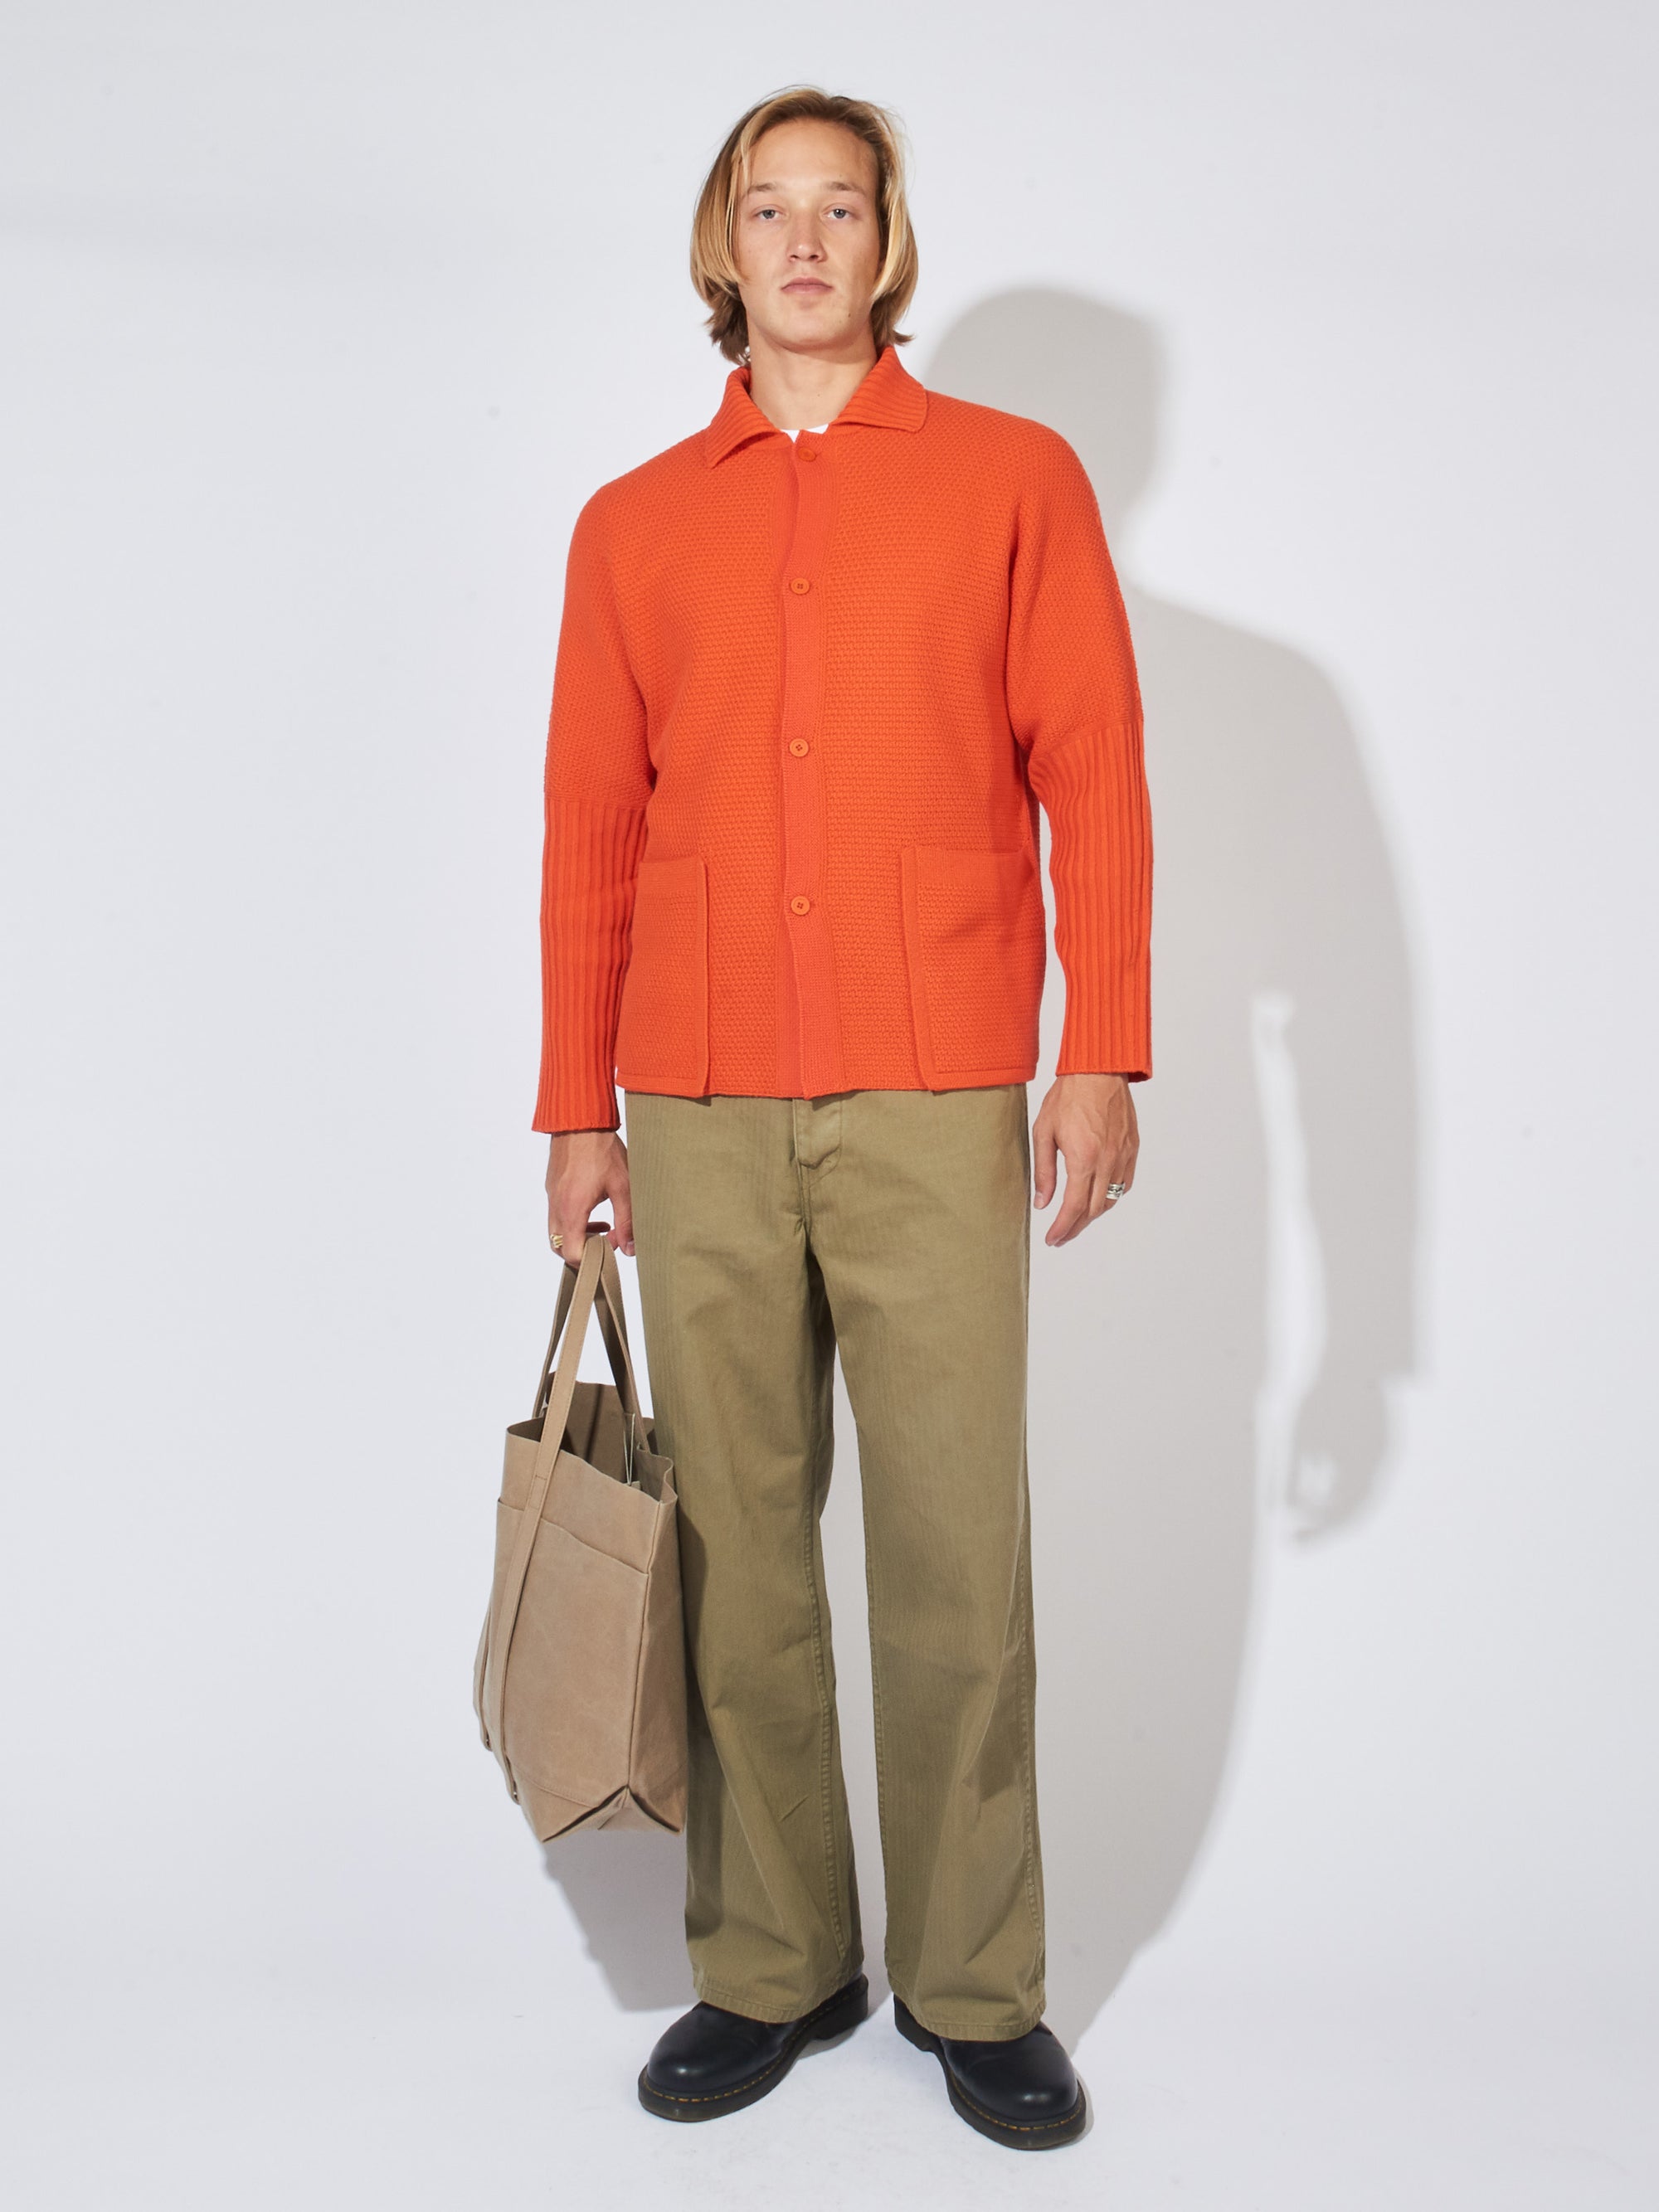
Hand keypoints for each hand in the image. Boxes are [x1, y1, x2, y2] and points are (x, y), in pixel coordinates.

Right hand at [545, 1130, 633, 1266]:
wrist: (580, 1119)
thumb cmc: (602, 1150)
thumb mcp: (623, 1187)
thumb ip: (627, 1221)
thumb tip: (630, 1248)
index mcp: (572, 1209)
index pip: (571, 1253)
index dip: (590, 1261)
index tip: (609, 1250)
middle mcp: (556, 1205)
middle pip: (560, 1246)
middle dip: (584, 1250)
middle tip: (608, 1240)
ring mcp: (552, 1195)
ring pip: (557, 1231)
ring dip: (579, 1235)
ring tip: (605, 1225)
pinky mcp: (552, 1186)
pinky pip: (556, 1214)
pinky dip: (573, 1220)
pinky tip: (594, 1206)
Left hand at [1031, 1073, 1138, 1247]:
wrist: (1098, 1070)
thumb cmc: (1068, 1096)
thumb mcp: (1044, 1132)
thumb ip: (1044, 1171)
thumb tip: (1042, 1203)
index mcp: (1084, 1159)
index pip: (1074, 1208)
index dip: (1062, 1228)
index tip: (1052, 1239)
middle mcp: (1108, 1162)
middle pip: (1094, 1210)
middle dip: (1076, 1227)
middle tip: (1061, 1235)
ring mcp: (1124, 1156)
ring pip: (1112, 1199)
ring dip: (1094, 1214)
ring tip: (1076, 1219)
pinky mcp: (1133, 1148)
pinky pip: (1126, 1183)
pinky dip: (1112, 1196)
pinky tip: (1099, 1196)